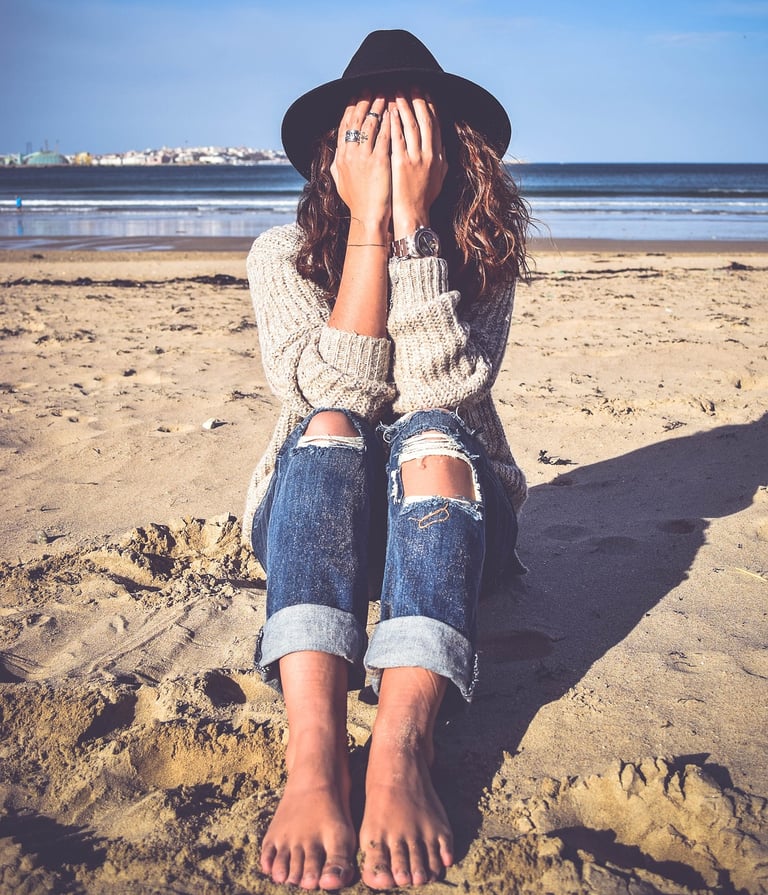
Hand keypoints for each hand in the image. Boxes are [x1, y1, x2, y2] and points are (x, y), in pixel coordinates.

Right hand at [331, 95, 390, 240]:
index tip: (358, 93)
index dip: (352, 106)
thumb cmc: (358, 203)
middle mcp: (350, 154)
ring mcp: (363, 157)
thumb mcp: (341, 181)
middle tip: (374, 84)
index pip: (345, 124)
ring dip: (379, 105)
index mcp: (341, 156)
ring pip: (371, 123)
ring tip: (388, 91)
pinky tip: (397, 111)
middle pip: (357, 118)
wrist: (367, 219)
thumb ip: (338, 165)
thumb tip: (336, 154)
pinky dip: (390, 120)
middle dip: (365, 99)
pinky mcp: (378, 162)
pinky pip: (384, 135)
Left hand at [390, 90, 447, 239]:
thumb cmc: (424, 199)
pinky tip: (389, 109)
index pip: (435, 123)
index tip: (425, 90)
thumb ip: (442, 160)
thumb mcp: (439, 178)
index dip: (430, 105)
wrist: (414, 215)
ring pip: (410, 124)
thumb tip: (443, 145)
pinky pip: (397, 137)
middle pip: (424, 119)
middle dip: (418, 98)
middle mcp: (429, 154)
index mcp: (438, 155)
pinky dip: (394, 121)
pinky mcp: (401, 163)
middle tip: (410, 82)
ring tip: (397, 89)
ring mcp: (415, 158)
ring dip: (404, 104)